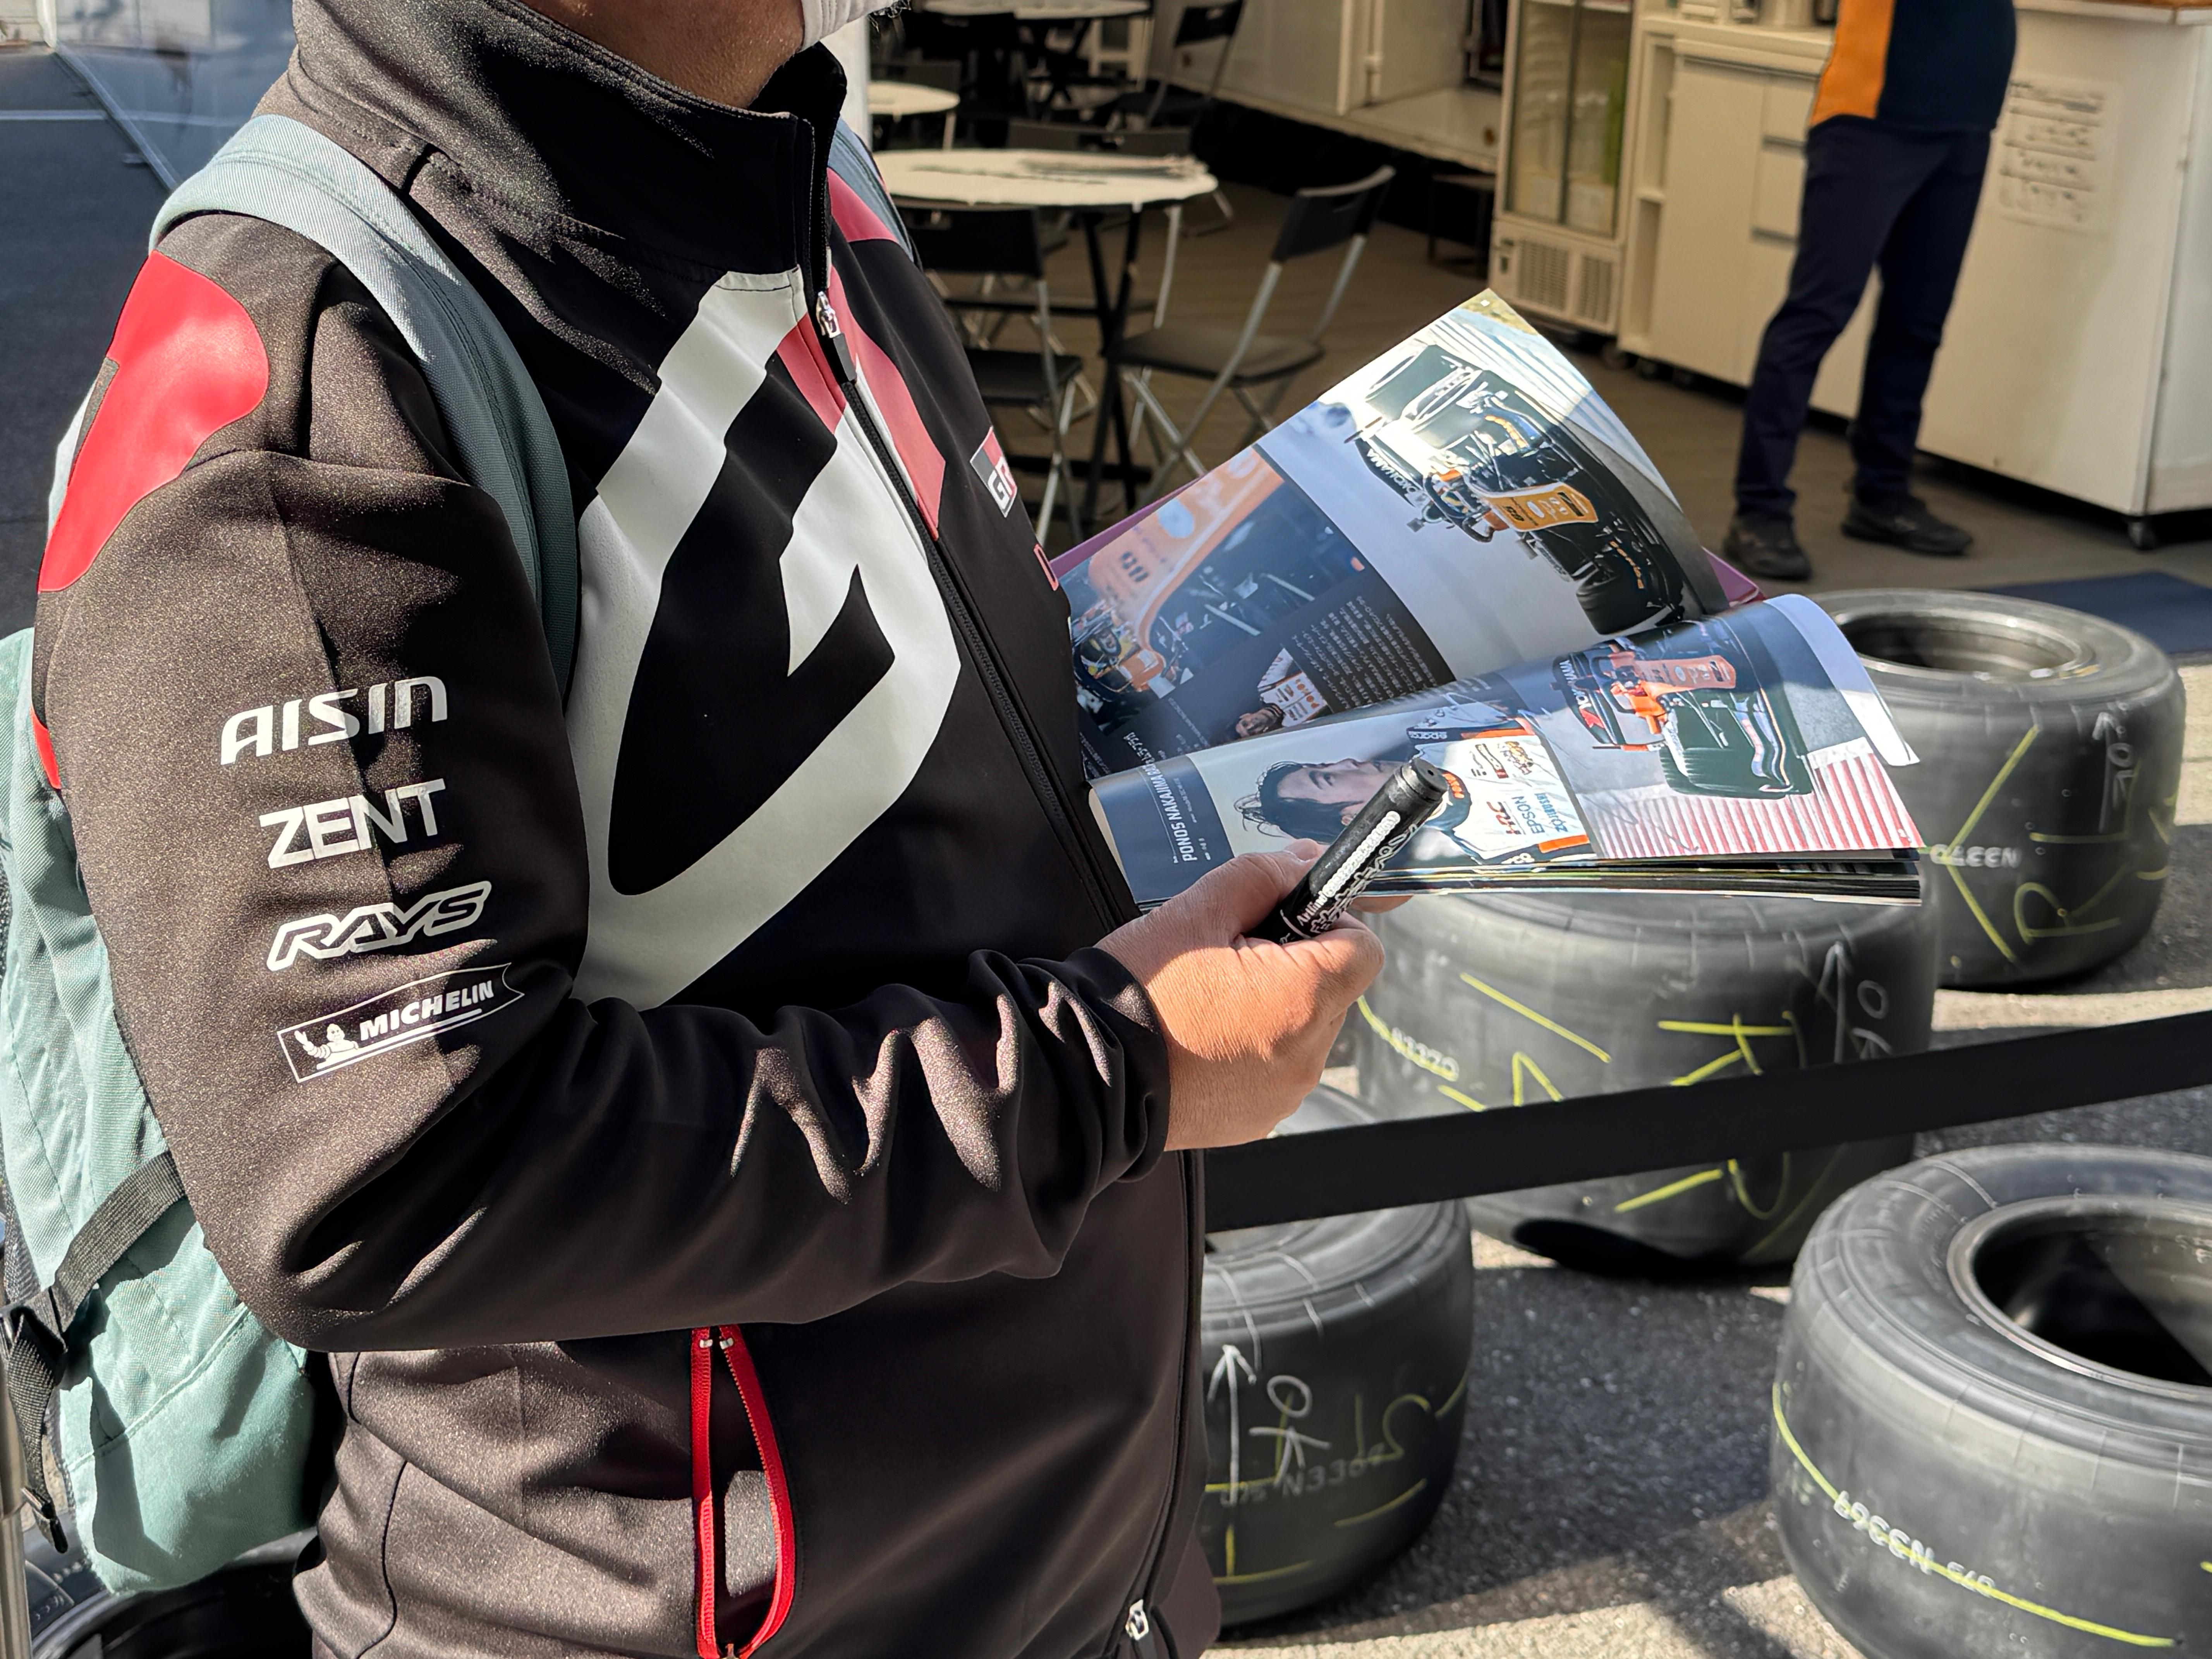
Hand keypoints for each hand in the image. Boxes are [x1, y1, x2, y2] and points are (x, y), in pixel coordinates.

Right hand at [1098, 846, 1385, 1150]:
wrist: (1086, 1071)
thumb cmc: (1140, 989)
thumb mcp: (1199, 908)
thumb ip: (1265, 875)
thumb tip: (1308, 861)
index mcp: (1304, 997)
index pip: (1364, 948)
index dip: (1331, 923)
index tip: (1284, 920)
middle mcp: (1307, 1053)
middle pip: (1332, 990)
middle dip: (1294, 966)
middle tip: (1229, 959)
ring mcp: (1284, 1092)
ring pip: (1303, 1031)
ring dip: (1272, 1009)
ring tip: (1208, 1003)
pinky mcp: (1259, 1118)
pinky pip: (1276, 1070)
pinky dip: (1251, 1050)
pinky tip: (1203, 1039)